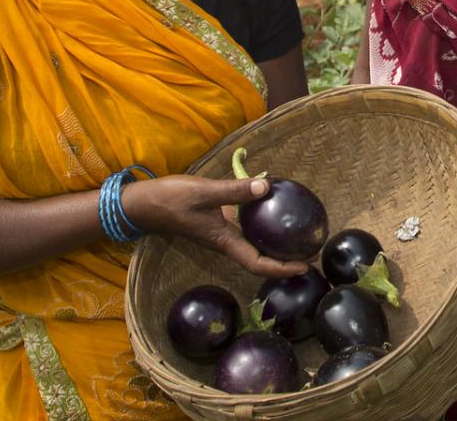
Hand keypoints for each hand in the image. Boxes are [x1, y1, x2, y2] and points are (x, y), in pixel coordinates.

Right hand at [124, 175, 308, 278]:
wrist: (144, 203)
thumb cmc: (170, 200)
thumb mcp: (204, 192)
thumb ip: (234, 191)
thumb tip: (266, 187)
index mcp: (225, 241)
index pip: (258, 264)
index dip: (282, 269)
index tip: (305, 266)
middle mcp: (226, 241)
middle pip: (261, 258)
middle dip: (287, 259)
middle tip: (313, 250)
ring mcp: (222, 232)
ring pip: (254, 244)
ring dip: (277, 243)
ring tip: (300, 234)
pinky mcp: (218, 221)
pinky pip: (246, 227)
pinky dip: (262, 222)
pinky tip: (273, 206)